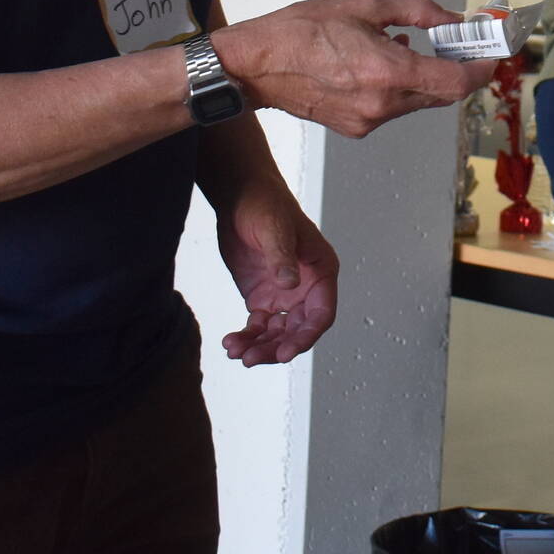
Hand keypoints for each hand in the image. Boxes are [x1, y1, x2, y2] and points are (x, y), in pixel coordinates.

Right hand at [217, 0, 495, 136]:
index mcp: (388, 73)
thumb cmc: (302, 30)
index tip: (492, 55)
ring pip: (417, 102)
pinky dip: (400, 88)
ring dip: (425, 78)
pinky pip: (393, 108)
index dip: (482, 70)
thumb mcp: (365, 5)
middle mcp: (382, 104)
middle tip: (462, 46)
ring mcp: (368, 120)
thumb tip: (452, 19)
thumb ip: (417, 10)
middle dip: (456, 71)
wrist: (255, 66)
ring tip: (410, 46)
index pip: (456, 83)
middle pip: (441, 95)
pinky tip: (384, 63)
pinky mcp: (356, 127)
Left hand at [217, 176, 339, 365]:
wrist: (239, 195)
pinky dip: (247, 337)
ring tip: (236, 351)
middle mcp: (306, 287)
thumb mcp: (275, 228)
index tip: (285, 351)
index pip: (321, 313)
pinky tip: (232, 342)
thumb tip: (290, 285)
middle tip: (252, 358)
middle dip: (277, 348)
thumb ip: (282, 257)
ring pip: (277, 333)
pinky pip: (258, 326)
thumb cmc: (265, 203)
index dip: (305, 336)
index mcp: (320, 271)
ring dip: (259, 347)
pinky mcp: (262, 296)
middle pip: (298, 331)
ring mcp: (284, 294)